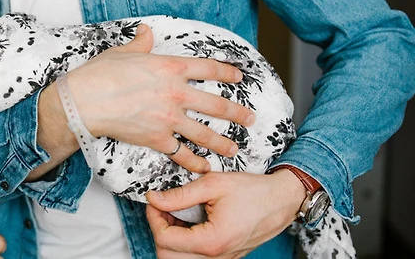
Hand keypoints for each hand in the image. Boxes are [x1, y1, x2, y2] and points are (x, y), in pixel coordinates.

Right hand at [69, 25, 254, 173]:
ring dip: (222, 143)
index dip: (227, 73)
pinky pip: (182, 153)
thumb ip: (141, 43)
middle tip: (249, 119)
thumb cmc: (100, 74)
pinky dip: (194, 162)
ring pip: (205, 133)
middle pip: (216, 105)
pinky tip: (204, 167)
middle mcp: (176, 93)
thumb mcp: (123, 51)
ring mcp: (169, 118)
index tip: (239, 77)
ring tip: (234, 149)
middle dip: (237, 114)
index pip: (208, 69)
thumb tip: (146, 31)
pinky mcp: (158, 139)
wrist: (84, 101)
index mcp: (170, 67)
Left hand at [145, 170, 303, 257]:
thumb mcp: (213, 184)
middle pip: (168, 257)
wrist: (282, 199)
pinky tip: (188, 221)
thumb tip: (153, 198)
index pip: (165, 240)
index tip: (155, 201)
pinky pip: (196, 257)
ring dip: (171, 239)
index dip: (154, 218)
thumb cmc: (253, 191)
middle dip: (159, 231)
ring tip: (175, 215)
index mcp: (213, 241)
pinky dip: (185, 243)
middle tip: (163, 209)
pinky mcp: (225, 256)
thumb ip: (180, 195)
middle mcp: (217, 256)